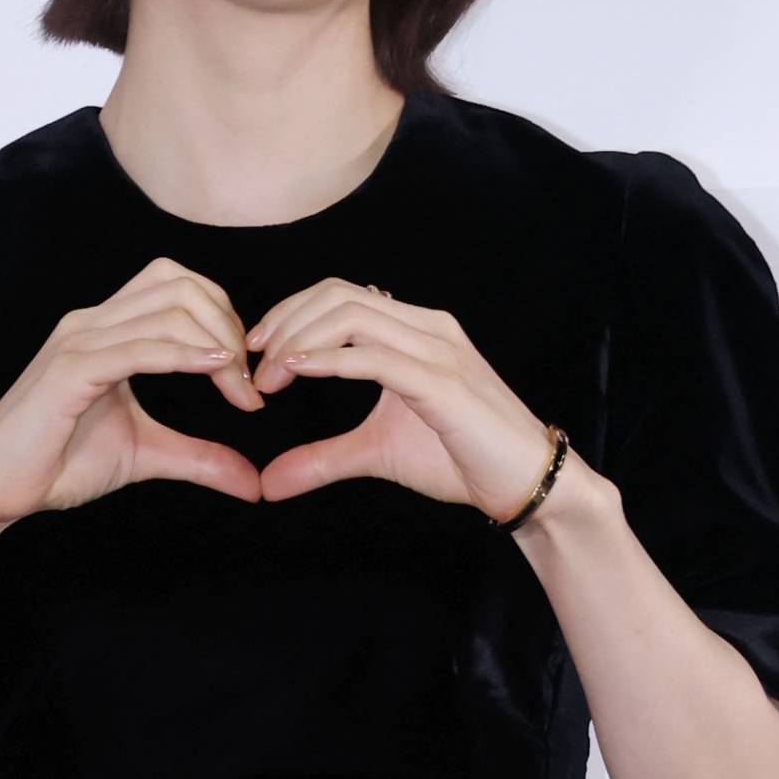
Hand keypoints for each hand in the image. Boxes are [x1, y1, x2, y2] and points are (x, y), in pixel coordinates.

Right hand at [0, 258, 262, 531]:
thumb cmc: (56, 466)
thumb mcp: (146, 454)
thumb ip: (199, 457)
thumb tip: (254, 483)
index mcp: (105, 328)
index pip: (177, 285)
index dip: (223, 317)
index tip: (246, 376)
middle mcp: (90, 322)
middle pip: (179, 283)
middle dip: (227, 323)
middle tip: (246, 381)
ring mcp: (77, 341)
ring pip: (166, 308)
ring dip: (215, 343)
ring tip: (237, 386)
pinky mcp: (68, 371)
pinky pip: (137, 347)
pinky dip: (183, 354)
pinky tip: (215, 370)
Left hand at [247, 279, 556, 518]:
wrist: (527, 484)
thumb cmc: (461, 459)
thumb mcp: (376, 453)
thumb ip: (323, 458)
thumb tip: (269, 482)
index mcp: (414, 328)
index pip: (339, 294)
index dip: (289, 313)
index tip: (254, 349)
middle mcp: (427, 326)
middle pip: (337, 295)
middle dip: (284, 321)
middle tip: (251, 362)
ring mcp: (438, 349)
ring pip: (352, 315)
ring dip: (298, 340)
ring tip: (268, 376)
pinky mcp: (443, 382)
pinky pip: (375, 357)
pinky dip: (328, 359)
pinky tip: (296, 373)